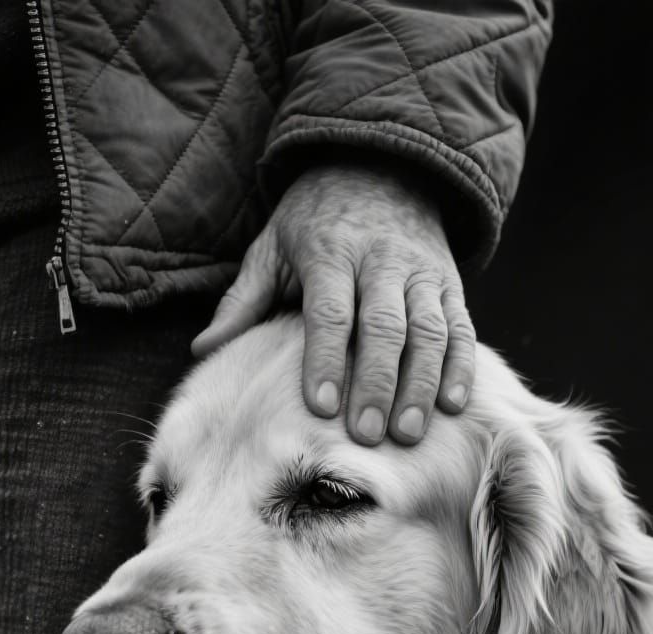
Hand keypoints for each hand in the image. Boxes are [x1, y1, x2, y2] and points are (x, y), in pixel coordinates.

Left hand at [191, 162, 475, 445]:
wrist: (380, 166)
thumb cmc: (313, 222)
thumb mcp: (271, 248)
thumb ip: (242, 301)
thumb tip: (203, 350)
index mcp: (330, 251)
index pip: (330, 311)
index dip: (325, 359)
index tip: (320, 407)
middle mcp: (382, 260)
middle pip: (384, 327)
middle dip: (376, 384)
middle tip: (366, 435)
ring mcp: (422, 273)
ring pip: (429, 332)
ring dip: (420, 385)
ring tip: (408, 434)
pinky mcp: (451, 284)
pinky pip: (461, 329)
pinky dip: (460, 368)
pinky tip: (452, 406)